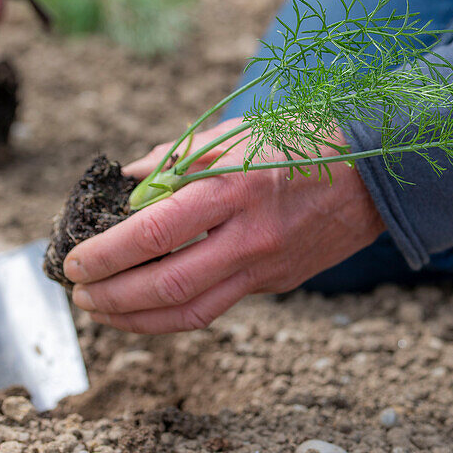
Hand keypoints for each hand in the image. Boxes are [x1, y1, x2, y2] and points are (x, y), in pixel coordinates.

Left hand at [63, 120, 385, 332]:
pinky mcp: (278, 284)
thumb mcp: (239, 133)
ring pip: (191, 311)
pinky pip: (217, 306)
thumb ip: (180, 158)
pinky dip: (174, 312)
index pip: (156, 232)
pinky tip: (147, 306)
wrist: (375, 176)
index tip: (76, 261)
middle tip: (79, 293)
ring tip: (102, 310)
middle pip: (167, 285)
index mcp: (235, 187)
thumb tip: (130, 179)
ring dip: (136, 318)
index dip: (108, 254)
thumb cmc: (304, 142)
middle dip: (112, 297)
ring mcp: (267, 266)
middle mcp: (250, 235)